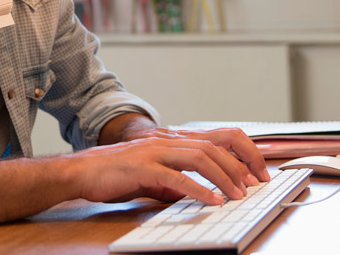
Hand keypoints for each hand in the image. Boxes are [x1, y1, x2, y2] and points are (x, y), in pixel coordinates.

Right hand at [72, 126, 268, 205]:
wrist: (82, 172)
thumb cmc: (116, 174)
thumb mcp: (154, 175)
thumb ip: (177, 179)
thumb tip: (200, 192)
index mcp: (172, 140)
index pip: (217, 137)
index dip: (242, 151)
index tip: (258, 171)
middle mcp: (166, 140)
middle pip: (214, 145)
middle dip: (241, 164)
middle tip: (256, 184)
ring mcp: (154, 151)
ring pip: (200, 157)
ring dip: (224, 177)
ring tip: (238, 194)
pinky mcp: (143, 167)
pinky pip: (177, 177)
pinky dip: (198, 190)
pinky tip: (212, 201)